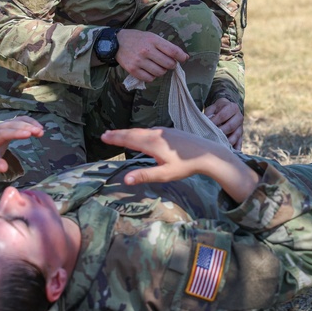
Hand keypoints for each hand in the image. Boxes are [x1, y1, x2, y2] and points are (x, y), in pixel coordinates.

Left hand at [0, 116, 43, 175]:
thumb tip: (4, 167)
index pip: (4, 133)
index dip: (16, 133)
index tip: (28, 134)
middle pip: (12, 125)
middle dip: (27, 127)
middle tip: (40, 132)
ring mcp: (2, 125)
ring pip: (17, 120)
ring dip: (30, 124)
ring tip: (41, 131)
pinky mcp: (8, 124)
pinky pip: (20, 120)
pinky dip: (30, 122)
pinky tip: (38, 127)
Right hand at [102, 127, 257, 201]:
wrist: (208, 154)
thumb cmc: (186, 166)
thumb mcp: (164, 174)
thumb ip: (144, 175)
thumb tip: (125, 179)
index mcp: (152, 144)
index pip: (129, 139)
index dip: (115, 138)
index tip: (103, 136)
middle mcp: (156, 134)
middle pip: (134, 132)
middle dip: (119, 134)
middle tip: (106, 134)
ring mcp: (164, 131)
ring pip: (143, 130)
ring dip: (129, 132)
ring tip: (120, 134)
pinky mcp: (171, 132)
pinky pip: (151, 130)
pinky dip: (140, 132)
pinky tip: (142, 136)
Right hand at [115, 29, 187, 81]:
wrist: (116, 42)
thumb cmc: (137, 39)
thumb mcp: (152, 36)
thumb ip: (166, 46)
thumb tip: (184, 57)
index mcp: (153, 40)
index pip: (173, 51)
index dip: (181, 57)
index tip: (183, 59)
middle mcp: (146, 50)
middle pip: (168, 64)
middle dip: (171, 65)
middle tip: (168, 63)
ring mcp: (139, 61)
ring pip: (160, 73)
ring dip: (162, 71)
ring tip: (157, 66)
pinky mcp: (132, 69)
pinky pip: (149, 79)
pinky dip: (152, 76)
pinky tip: (149, 70)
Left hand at [204, 98, 243, 149]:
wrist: (227, 109)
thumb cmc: (217, 110)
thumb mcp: (212, 108)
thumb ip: (209, 114)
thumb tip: (205, 123)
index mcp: (232, 107)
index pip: (223, 116)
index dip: (214, 121)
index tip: (206, 126)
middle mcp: (239, 117)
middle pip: (230, 126)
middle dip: (220, 132)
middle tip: (211, 136)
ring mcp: (241, 127)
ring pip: (235, 136)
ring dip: (226, 141)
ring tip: (217, 145)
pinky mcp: (241, 136)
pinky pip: (239, 144)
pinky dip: (234, 149)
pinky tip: (228, 153)